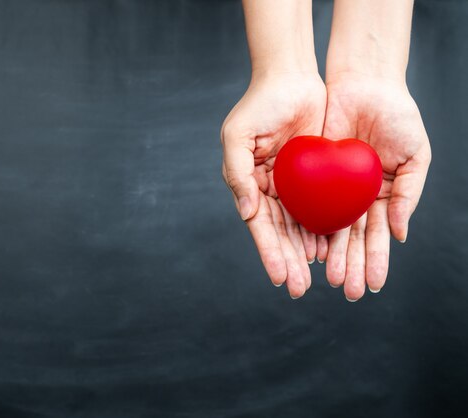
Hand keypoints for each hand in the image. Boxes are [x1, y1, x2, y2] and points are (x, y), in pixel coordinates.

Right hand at [221, 73, 327, 297]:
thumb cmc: (259, 104)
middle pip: (279, 233)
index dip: (268, 252)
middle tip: (298, 290)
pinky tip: (329, 249)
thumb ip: (237, 173)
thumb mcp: (237, 136)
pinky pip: (318, 207)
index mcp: (247, 183)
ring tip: (314, 279)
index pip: (259, 225)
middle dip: (288, 261)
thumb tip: (246, 212)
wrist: (291, 78)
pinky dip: (322, 228)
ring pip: (299, 226)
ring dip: (305, 252)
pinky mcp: (313, 176)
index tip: (279, 277)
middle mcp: (268, 189)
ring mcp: (291, 185)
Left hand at [322, 73, 430, 299]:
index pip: (378, 236)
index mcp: (383, 196)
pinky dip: (309, 227)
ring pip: (329, 227)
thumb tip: (400, 235)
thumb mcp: (415, 156)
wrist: (364, 85)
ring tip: (328, 280)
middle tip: (348, 292)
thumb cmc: (397, 116)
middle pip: (352, 238)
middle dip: (351, 266)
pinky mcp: (312, 174)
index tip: (373, 286)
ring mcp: (334, 188)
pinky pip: (309, 204)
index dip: (376, 261)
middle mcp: (356, 197)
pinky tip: (309, 249)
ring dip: (329, 255)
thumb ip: (409, 195)